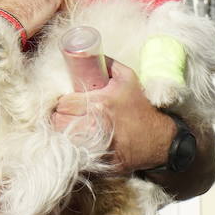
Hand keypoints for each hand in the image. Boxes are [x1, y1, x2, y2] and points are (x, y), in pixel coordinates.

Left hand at [51, 59, 174, 173]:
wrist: (157, 139)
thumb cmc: (140, 108)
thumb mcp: (128, 78)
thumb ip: (108, 63)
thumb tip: (89, 54)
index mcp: (99, 104)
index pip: (64, 103)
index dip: (62, 101)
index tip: (67, 101)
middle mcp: (94, 125)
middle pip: (58, 121)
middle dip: (59, 116)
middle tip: (67, 113)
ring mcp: (94, 146)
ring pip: (61, 138)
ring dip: (62, 131)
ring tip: (70, 126)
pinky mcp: (96, 160)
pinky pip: (72, 153)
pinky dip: (71, 147)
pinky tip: (78, 141)